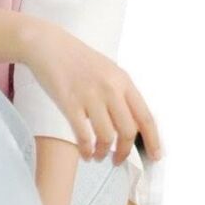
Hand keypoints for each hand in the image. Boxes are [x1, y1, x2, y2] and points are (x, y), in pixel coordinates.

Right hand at [21, 21, 161, 164]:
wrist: (48, 45)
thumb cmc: (77, 58)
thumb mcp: (107, 70)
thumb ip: (121, 94)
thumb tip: (132, 125)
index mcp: (122, 79)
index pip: (145, 116)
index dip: (153, 140)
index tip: (155, 156)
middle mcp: (109, 87)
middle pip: (128, 131)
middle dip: (125, 152)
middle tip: (118, 159)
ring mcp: (89, 95)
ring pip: (107, 136)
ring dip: (104, 152)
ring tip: (99, 155)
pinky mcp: (69, 102)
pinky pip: (84, 135)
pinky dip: (87, 150)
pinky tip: (86, 153)